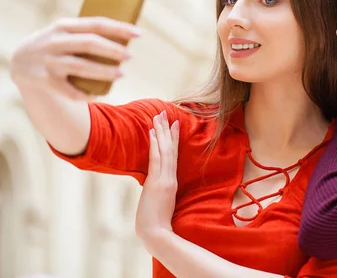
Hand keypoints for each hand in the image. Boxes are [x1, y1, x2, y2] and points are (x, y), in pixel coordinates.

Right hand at [10, 17, 140, 99]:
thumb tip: (125, 36)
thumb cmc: (56, 45)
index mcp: (64, 26)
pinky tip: (97, 94)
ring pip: (81, 67)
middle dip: (112, 50)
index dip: (119, 28)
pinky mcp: (45, 81)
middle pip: (89, 43)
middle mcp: (55, 42)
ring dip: (104, 72)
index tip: (138, 34)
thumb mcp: (65, 32)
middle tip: (130, 56)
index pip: (96, 24)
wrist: (20, 60)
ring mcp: (49, 62)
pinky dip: (85, 94)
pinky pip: (70, 91)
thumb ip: (88, 32)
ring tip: (121, 74)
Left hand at [136, 110, 179, 242]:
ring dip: (161, 132)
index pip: (171, 155)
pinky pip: (158, 159)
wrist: (156, 234)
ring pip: (164, 150)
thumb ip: (158, 193)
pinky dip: (157, 144)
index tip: (172, 124)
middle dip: (166, 130)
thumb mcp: (158, 204)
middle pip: (169, 148)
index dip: (172, 139)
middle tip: (163, 112)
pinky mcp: (160, 183)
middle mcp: (169, 177)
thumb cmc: (156, 224)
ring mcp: (164, 179)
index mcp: (170, 182)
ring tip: (159, 116)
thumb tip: (154, 189)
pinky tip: (153, 133)